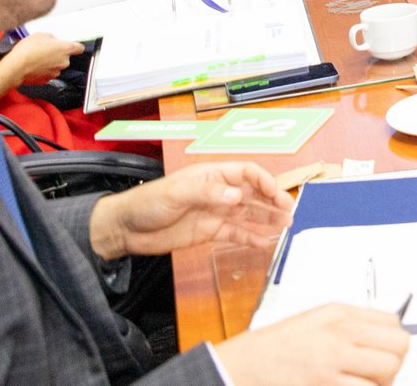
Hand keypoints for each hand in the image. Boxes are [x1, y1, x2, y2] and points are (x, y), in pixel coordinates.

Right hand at [0, 33, 80, 95]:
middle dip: (57, 54)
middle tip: (45, 50)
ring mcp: (56, 72)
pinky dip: (42, 71)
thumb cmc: (28, 49)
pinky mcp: (46, 80)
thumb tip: (52, 41)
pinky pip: (47, 73)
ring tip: (37, 58)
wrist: (16, 66)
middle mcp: (64, 62)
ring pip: (56, 66)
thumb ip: (52, 38)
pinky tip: (34, 66)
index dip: (75, 47)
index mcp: (66, 49)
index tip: (70, 46)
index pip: (79, 48)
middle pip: (65, 57)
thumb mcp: (41, 35)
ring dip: (50, 63)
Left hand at [88, 161, 291, 260]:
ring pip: (249, 214)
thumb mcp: (178, 193)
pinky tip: (264, 243)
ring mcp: (216, 213)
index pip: (247, 173)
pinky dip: (251, 238)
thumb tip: (237, 196)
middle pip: (253, 193)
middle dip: (272, 200)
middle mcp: (219, 192)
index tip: (276, 192)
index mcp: (213, 175)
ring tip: (286, 225)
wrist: (127, 229)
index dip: (264, 180)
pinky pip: (236, 234)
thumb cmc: (149, 202)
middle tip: (290, 210)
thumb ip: (209, 193)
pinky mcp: (210, 232)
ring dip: (267, 218)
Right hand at [214, 306, 411, 385]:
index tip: (384, 354)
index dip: (391, 344)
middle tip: (376, 376)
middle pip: (398, 348)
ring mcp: (332, 363)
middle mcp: (339, 334)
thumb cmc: (273, 350)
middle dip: (392, 365)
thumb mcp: (314, 322)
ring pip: (387, 374)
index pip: (393, 324)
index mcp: (338, 314)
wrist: (238, 369)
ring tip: (359, 385)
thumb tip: (383, 339)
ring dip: (379, 385)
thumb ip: (349, 327)